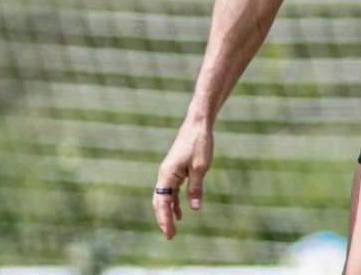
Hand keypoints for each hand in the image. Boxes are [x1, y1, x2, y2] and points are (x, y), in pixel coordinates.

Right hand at [153, 122, 213, 239]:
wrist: (197, 125)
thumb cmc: (199, 144)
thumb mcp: (200, 167)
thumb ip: (196, 188)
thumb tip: (194, 209)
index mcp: (167, 175)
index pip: (162, 203)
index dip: (165, 219)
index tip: (169, 233)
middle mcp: (164, 175)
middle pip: (159, 202)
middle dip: (163, 220)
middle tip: (170, 236)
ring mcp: (169, 173)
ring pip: (164, 197)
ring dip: (168, 213)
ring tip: (173, 228)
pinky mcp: (175, 170)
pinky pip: (171, 190)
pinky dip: (174, 202)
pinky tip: (181, 212)